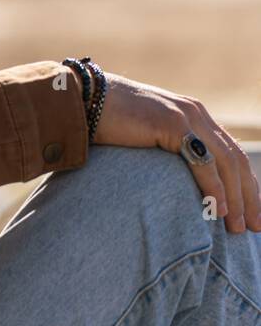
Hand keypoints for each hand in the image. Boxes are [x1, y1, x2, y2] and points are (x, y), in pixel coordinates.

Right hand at [92, 72, 260, 233]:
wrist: (81, 98)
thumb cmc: (104, 121)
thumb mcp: (143, 136)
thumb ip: (162, 150)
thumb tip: (169, 180)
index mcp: (192, 115)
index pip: (229, 153)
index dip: (244, 184)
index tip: (249, 213)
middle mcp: (196, 113)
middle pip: (235, 160)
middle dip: (249, 196)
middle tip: (255, 227)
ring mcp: (187, 117)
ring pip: (225, 163)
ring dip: (236, 198)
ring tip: (238, 226)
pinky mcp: (173, 124)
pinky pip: (203, 162)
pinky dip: (215, 188)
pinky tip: (219, 210)